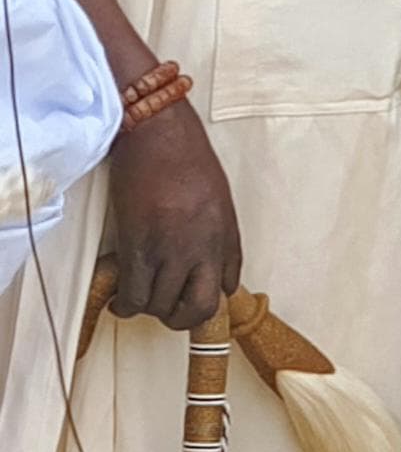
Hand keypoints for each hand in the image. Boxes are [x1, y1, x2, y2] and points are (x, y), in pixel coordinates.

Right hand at [108, 103, 240, 330]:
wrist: (158, 134)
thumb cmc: (185, 156)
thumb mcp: (217, 196)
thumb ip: (215, 229)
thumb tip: (205, 256)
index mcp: (227, 233)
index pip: (229, 284)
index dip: (209, 296)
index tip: (191, 294)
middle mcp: (204, 248)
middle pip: (200, 309)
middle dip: (182, 318)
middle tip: (166, 308)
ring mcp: (172, 250)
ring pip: (161, 307)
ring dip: (149, 308)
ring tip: (138, 297)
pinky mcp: (139, 247)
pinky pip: (134, 296)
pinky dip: (125, 304)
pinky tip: (120, 298)